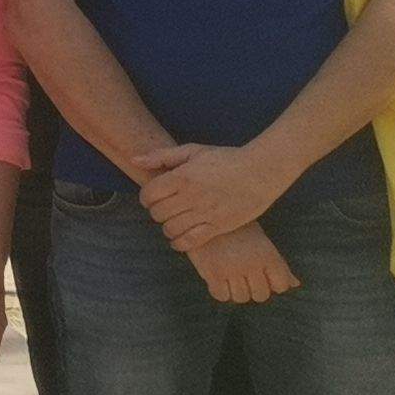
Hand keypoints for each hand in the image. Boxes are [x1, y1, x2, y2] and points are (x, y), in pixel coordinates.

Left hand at [138, 140, 286, 251]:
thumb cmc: (226, 159)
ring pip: (170, 229)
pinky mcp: (218, 227)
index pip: (149, 195)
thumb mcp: (193, 151)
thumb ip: (162, 156)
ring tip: (173, 221)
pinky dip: (179, 243)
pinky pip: (190, 242)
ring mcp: (204, 213)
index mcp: (182, 177)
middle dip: (156, 211)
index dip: (146, 197)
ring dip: (167, 227)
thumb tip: (134, 160)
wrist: (260, 171)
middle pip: (157, 213)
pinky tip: (179, 238)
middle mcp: (191, 196)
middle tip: (165, 208)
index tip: (153, 197)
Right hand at [187, 222, 299, 305]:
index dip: (272, 284)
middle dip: (252, 289)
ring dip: (235, 291)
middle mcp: (253, 263)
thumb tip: (296, 284)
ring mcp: (233, 269)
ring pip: (241, 298)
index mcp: (268, 254)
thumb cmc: (236, 229)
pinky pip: (221, 296)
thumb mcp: (261, 242)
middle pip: (261, 295)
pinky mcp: (213, 273)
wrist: (204, 215)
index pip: (281, 285)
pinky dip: (219, 291)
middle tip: (242, 276)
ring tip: (228, 276)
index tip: (261, 276)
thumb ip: (279, 265)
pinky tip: (217, 279)